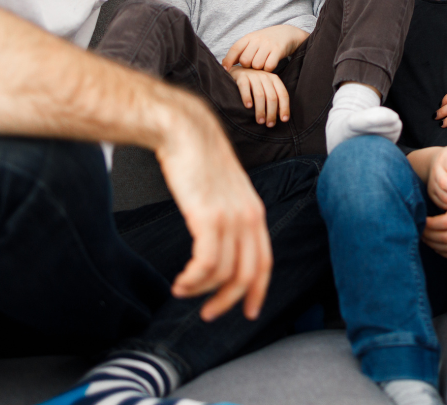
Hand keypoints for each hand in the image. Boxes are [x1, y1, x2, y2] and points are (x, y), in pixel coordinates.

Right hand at [153, 98, 271, 320]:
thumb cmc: (197, 158)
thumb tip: (218, 241)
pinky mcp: (209, 217)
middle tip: (208, 314)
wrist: (184, 131)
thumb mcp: (222, 189)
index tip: (248, 311)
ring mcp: (231, 218)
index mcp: (255, 212)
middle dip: (229, 301)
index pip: (265, 261)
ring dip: (201, 290)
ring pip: (225, 273)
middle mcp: (249, 217)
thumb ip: (227, 214)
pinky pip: (207, 264)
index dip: (258, 290)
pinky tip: (181, 281)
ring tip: (183, 290)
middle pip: (249, 274)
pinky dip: (193, 280)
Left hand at [222, 24, 308, 71]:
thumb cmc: (266, 41)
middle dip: (248, 66)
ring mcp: (268, 44)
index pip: (235, 49)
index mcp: (249, 37)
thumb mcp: (252, 41)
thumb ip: (240, 51)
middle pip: (245, 60)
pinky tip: (270, 65)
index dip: (228, 60)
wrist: (287, 33)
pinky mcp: (278, 50)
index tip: (225, 69)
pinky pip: (269, 66)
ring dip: (259, 68)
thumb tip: (224, 64)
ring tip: (263, 63)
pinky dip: (269, 69)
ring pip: (257, 65)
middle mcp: (257, 40)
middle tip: (254, 64)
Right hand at [228, 66, 289, 126]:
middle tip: (269, 124)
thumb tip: (281, 117)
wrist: (237, 72)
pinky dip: (247, 98)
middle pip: (272, 97)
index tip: (284, 120)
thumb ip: (274, 99)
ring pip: (260, 95)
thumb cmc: (254, 85)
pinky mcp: (241, 76)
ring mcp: (253, 75)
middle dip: (271, 113)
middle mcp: (265, 76)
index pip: (283, 94)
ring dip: (260, 110)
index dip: (284, 108)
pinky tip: (248, 107)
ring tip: (260, 121)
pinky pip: (245, 88)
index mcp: (274, 79)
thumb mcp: (266, 89)